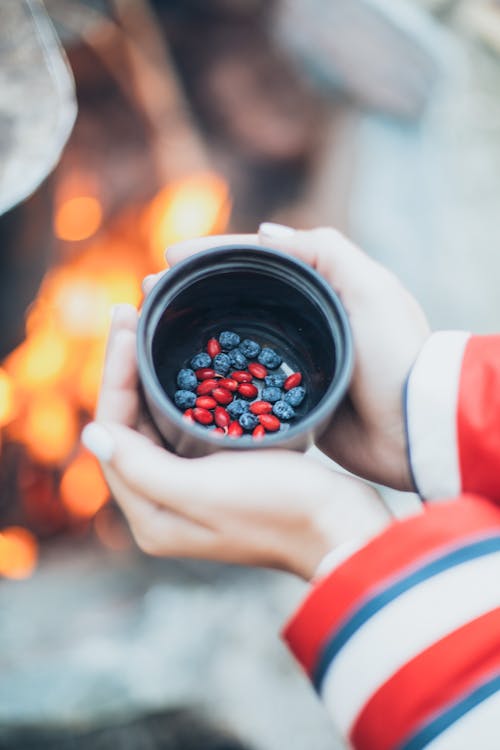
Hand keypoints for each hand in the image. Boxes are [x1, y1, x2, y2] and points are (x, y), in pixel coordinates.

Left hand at [82, 305, 390, 579]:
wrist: (339, 525)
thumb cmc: (278, 508)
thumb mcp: (203, 488)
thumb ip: (141, 466)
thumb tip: (92, 435)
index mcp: (150, 513)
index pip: (114, 432)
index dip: (115, 375)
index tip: (124, 327)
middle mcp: (162, 502)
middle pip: (129, 424)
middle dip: (126, 368)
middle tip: (127, 313)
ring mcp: (190, 488)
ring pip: (153, 421)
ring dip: (147, 374)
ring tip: (146, 326)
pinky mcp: (217, 474)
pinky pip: (183, 425)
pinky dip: (178, 390)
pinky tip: (182, 358)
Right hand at [162, 225, 429, 489]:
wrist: (413, 428)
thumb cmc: (395, 357)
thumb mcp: (370, 289)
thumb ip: (325, 251)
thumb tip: (266, 232)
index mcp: (321, 288)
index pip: (256, 261)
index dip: (211, 254)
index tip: (168, 256)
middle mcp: (303, 320)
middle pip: (237, 296)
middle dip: (193, 291)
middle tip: (150, 291)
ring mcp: (294, 359)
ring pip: (235, 337)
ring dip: (194, 329)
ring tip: (153, 324)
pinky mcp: (288, 397)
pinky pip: (243, 379)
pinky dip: (214, 371)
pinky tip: (183, 371)